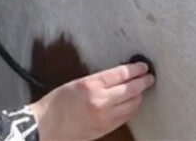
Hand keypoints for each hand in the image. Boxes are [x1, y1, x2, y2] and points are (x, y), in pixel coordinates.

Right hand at [29, 61, 154, 140]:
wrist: (46, 127)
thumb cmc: (55, 105)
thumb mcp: (75, 83)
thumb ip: (96, 81)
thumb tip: (116, 78)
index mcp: (90, 85)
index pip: (121, 74)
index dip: (136, 69)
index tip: (142, 66)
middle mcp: (100, 101)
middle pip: (132, 89)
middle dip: (144, 82)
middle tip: (149, 77)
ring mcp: (104, 117)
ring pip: (132, 105)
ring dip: (139, 96)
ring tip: (142, 90)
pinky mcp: (105, 128)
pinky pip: (125, 117)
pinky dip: (131, 108)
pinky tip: (132, 104)